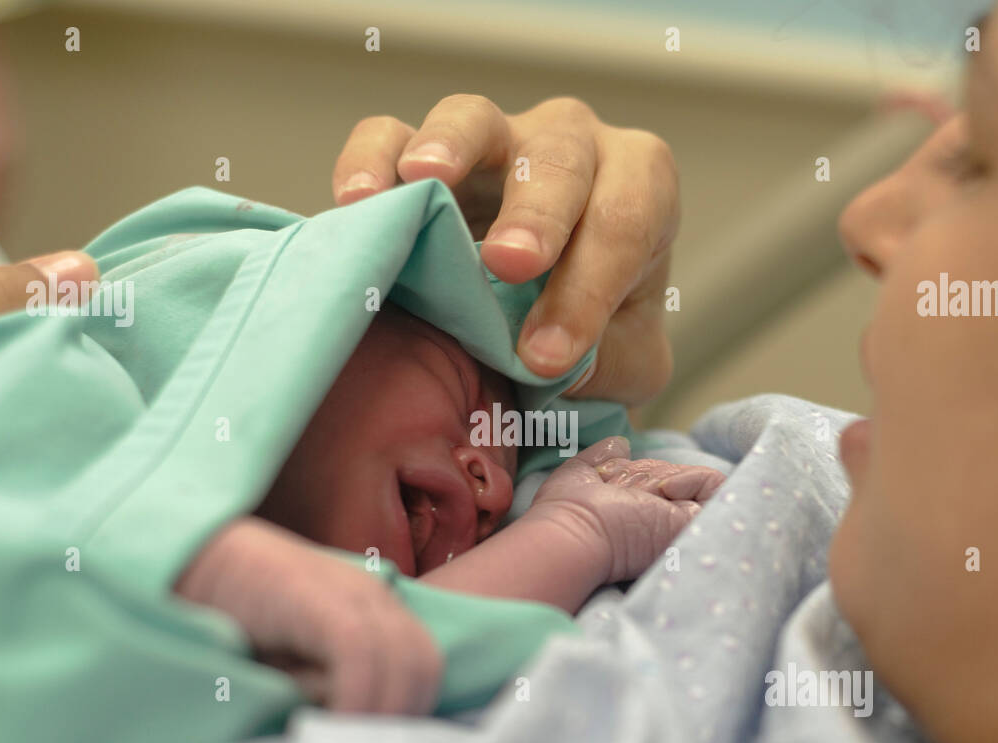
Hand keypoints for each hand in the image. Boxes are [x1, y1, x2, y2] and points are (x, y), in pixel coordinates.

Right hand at [175, 517, 442, 715]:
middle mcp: (375, 597)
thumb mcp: (296, 666)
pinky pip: (360, 653)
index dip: (409, 713)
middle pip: (423, 667)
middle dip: (400, 719)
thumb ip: (332, 689)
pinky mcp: (319, 597)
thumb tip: (358, 736)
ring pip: (402, 662)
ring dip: (377, 716)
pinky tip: (327, 728)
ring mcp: (352, 592)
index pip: (424, 668)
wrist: (189, 563)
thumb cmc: (236, 623)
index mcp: (377, 610)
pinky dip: (354, 698)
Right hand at [332, 95, 678, 404]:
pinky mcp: (417, 151)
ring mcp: (493, 138)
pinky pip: (389, 134)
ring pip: (475, 119)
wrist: (533, 317)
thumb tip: (554, 366)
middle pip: (560, 160)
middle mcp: (572, 143)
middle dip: (536, 213)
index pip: (624, 224)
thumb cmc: (597, 329)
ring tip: (423, 182)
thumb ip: (610, 364)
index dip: (588, 290)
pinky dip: (372, 159)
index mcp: (640, 184)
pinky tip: (357, 203)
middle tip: (509, 263)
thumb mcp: (626, 358)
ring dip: (452, 149)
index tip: (546, 358)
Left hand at [524, 436, 723, 582]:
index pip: (653, 478)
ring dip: (662, 478)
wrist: (576, 533)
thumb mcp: (583, 474)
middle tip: (619, 493)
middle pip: (673, 476)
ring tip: (636, 497)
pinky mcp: (699, 526)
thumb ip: (603, 458)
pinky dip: (690, 477)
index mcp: (637, 517)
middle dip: (644, 474)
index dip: (634, 470)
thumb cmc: (568, 510)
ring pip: (691, 480)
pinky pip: (715, 484)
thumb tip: (621, 444)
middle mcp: (662, 525)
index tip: (607, 480)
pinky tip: (662, 491)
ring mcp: (683, 528)